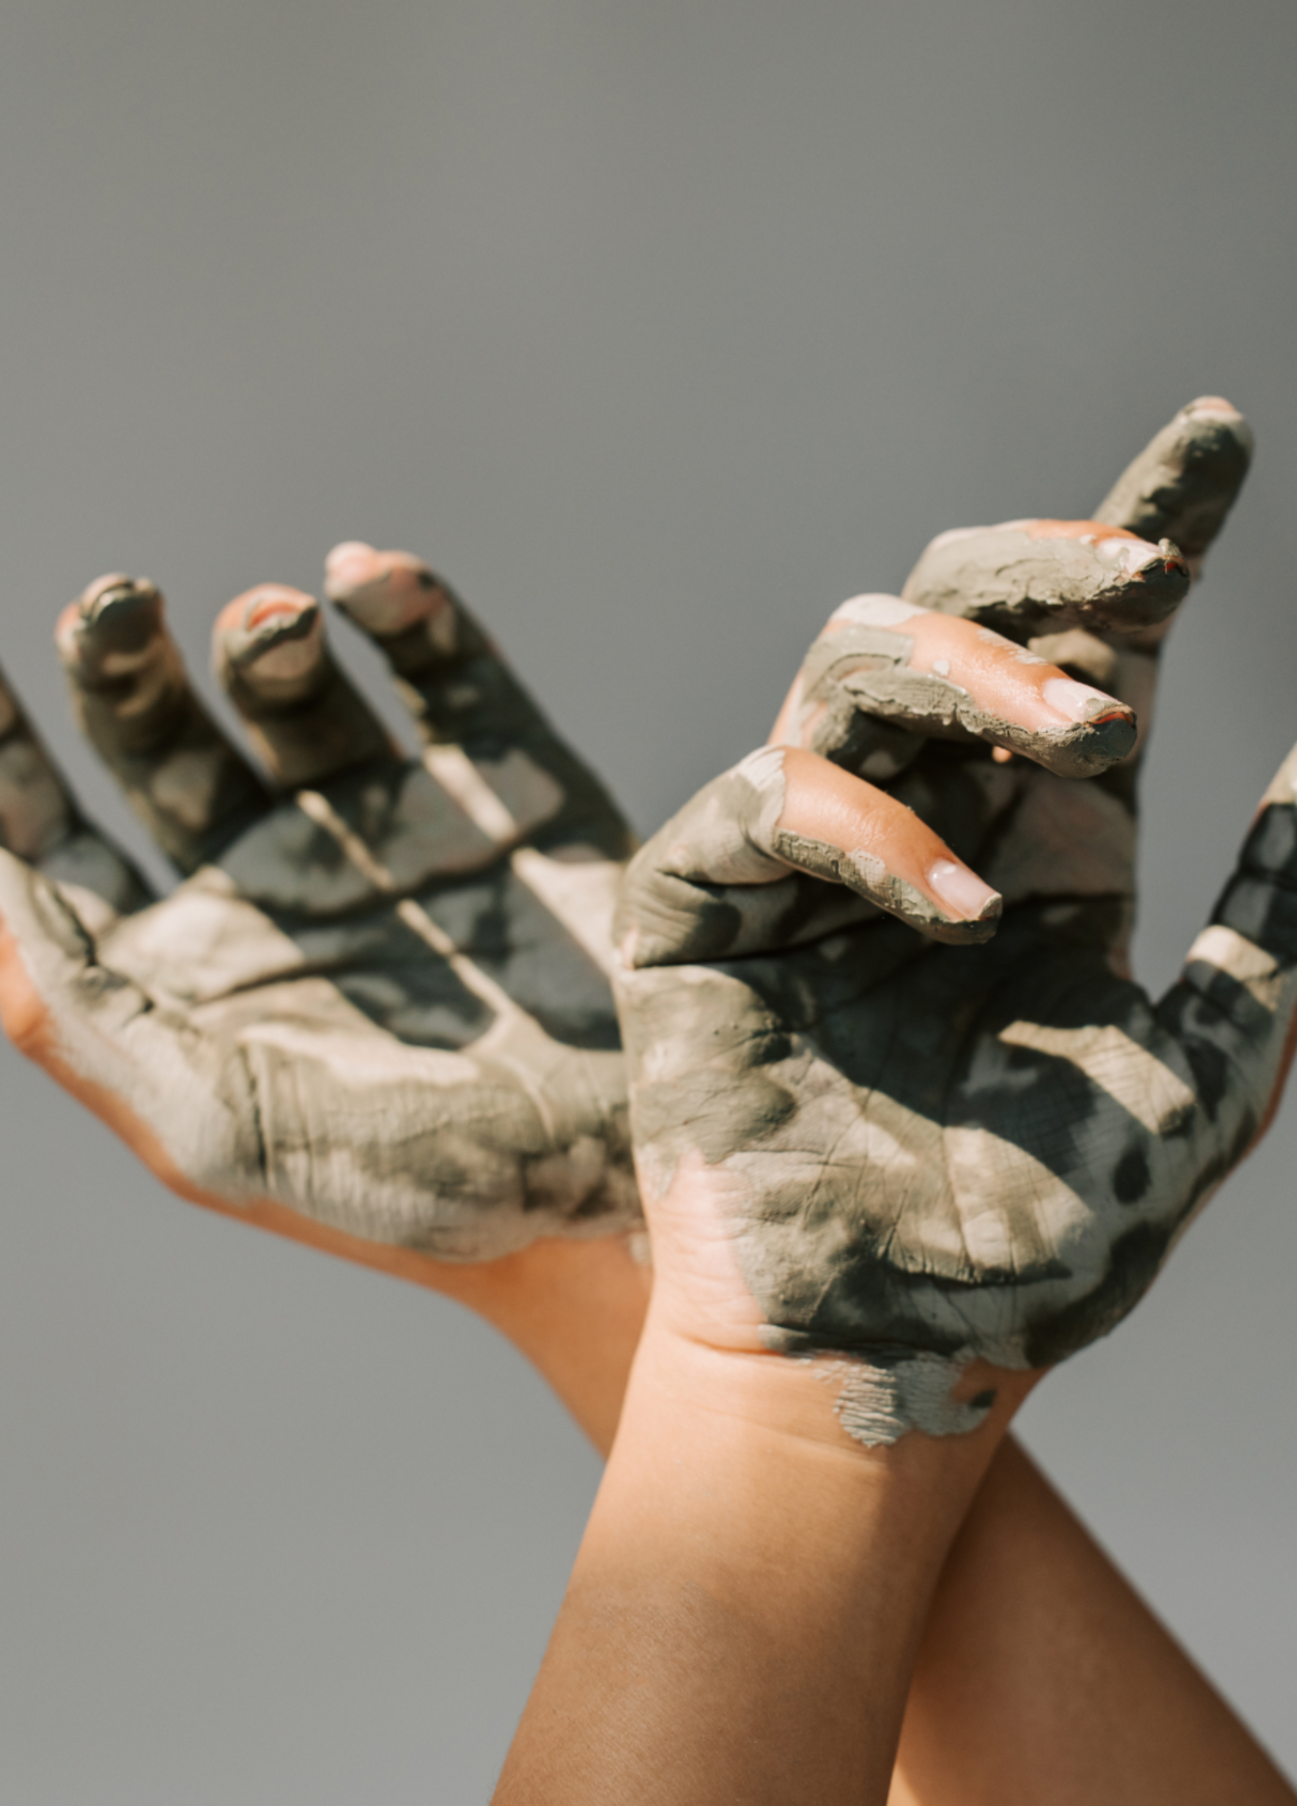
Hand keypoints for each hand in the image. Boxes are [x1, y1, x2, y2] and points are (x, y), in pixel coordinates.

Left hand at [0, 545, 640, 1264]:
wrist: (628, 1181)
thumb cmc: (416, 1190)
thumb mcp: (218, 1129)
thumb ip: (79, 1013)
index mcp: (188, 965)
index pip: (51, 841)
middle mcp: (278, 882)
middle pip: (159, 737)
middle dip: (122, 661)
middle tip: (119, 601)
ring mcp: (395, 826)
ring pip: (291, 688)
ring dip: (262, 633)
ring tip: (277, 621)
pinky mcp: (509, 790)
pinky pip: (445, 671)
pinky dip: (403, 608)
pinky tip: (362, 582)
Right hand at [614, 399, 1296, 1443]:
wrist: (891, 1361)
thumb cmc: (1046, 1241)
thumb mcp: (1206, 1073)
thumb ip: (1279, 909)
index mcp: (1046, 845)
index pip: (1093, 650)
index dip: (1144, 529)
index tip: (1219, 437)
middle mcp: (927, 823)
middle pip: (962, 605)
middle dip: (1050, 567)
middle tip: (1148, 585)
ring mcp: (806, 856)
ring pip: (857, 656)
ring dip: (974, 669)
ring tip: (1080, 736)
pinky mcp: (702, 904)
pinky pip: (772, 794)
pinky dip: (869, 825)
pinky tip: (952, 909)